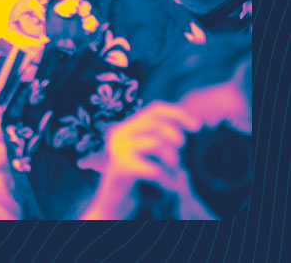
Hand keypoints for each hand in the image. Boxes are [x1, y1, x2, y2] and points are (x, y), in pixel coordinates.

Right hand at [85, 102, 208, 218]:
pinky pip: (155, 168)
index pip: (155, 109)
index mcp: (127, 127)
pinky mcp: (121, 167)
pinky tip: (168, 186)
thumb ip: (166, 140)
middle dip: (177, 139)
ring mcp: (118, 149)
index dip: (178, 114)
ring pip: (157, 143)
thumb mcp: (153, 156)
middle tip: (182, 159)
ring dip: (173, 161)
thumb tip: (195, 127)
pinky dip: (167, 179)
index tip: (198, 127)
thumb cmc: (139, 180)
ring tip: (174, 175)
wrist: (115, 204)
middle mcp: (119, 133)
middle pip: (157, 123)